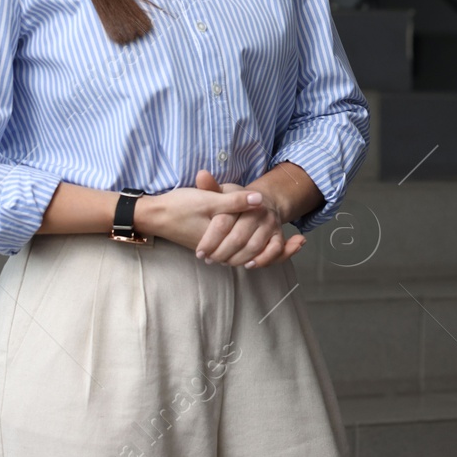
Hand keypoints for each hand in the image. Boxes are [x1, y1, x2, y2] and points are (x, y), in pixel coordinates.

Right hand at [135, 170, 304, 268]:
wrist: (154, 215)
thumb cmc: (180, 206)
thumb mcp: (209, 200)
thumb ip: (235, 201)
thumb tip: (260, 200)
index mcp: (223, 238)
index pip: (256, 248)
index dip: (280, 246)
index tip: (300, 240)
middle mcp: (220, 249)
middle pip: (255, 255)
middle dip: (279, 251)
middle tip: (302, 242)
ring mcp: (216, 248)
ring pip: (247, 256)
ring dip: (270, 251)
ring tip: (292, 244)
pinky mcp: (213, 245)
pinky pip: (238, 252)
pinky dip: (255, 249)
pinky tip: (264, 241)